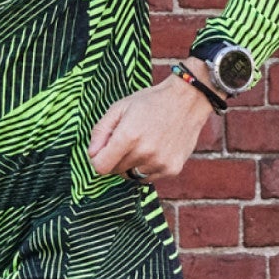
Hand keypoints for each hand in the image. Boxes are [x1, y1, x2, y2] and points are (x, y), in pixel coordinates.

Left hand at [87, 75, 215, 181]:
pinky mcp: (172, 169)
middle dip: (116, 158)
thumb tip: (91, 155)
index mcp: (128, 136)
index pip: (101, 167)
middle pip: (115, 171)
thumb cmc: (150, 102)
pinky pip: (148, 177)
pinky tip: (155, 150)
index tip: (104, 150)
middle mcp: (144, 152)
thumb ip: (100, 131)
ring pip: (131, 176)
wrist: (187, 100)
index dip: (98, 159)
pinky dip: (147, 167)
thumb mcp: (120, 107)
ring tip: (143, 144)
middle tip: (128, 140)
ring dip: (131, 164)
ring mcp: (160, 163)